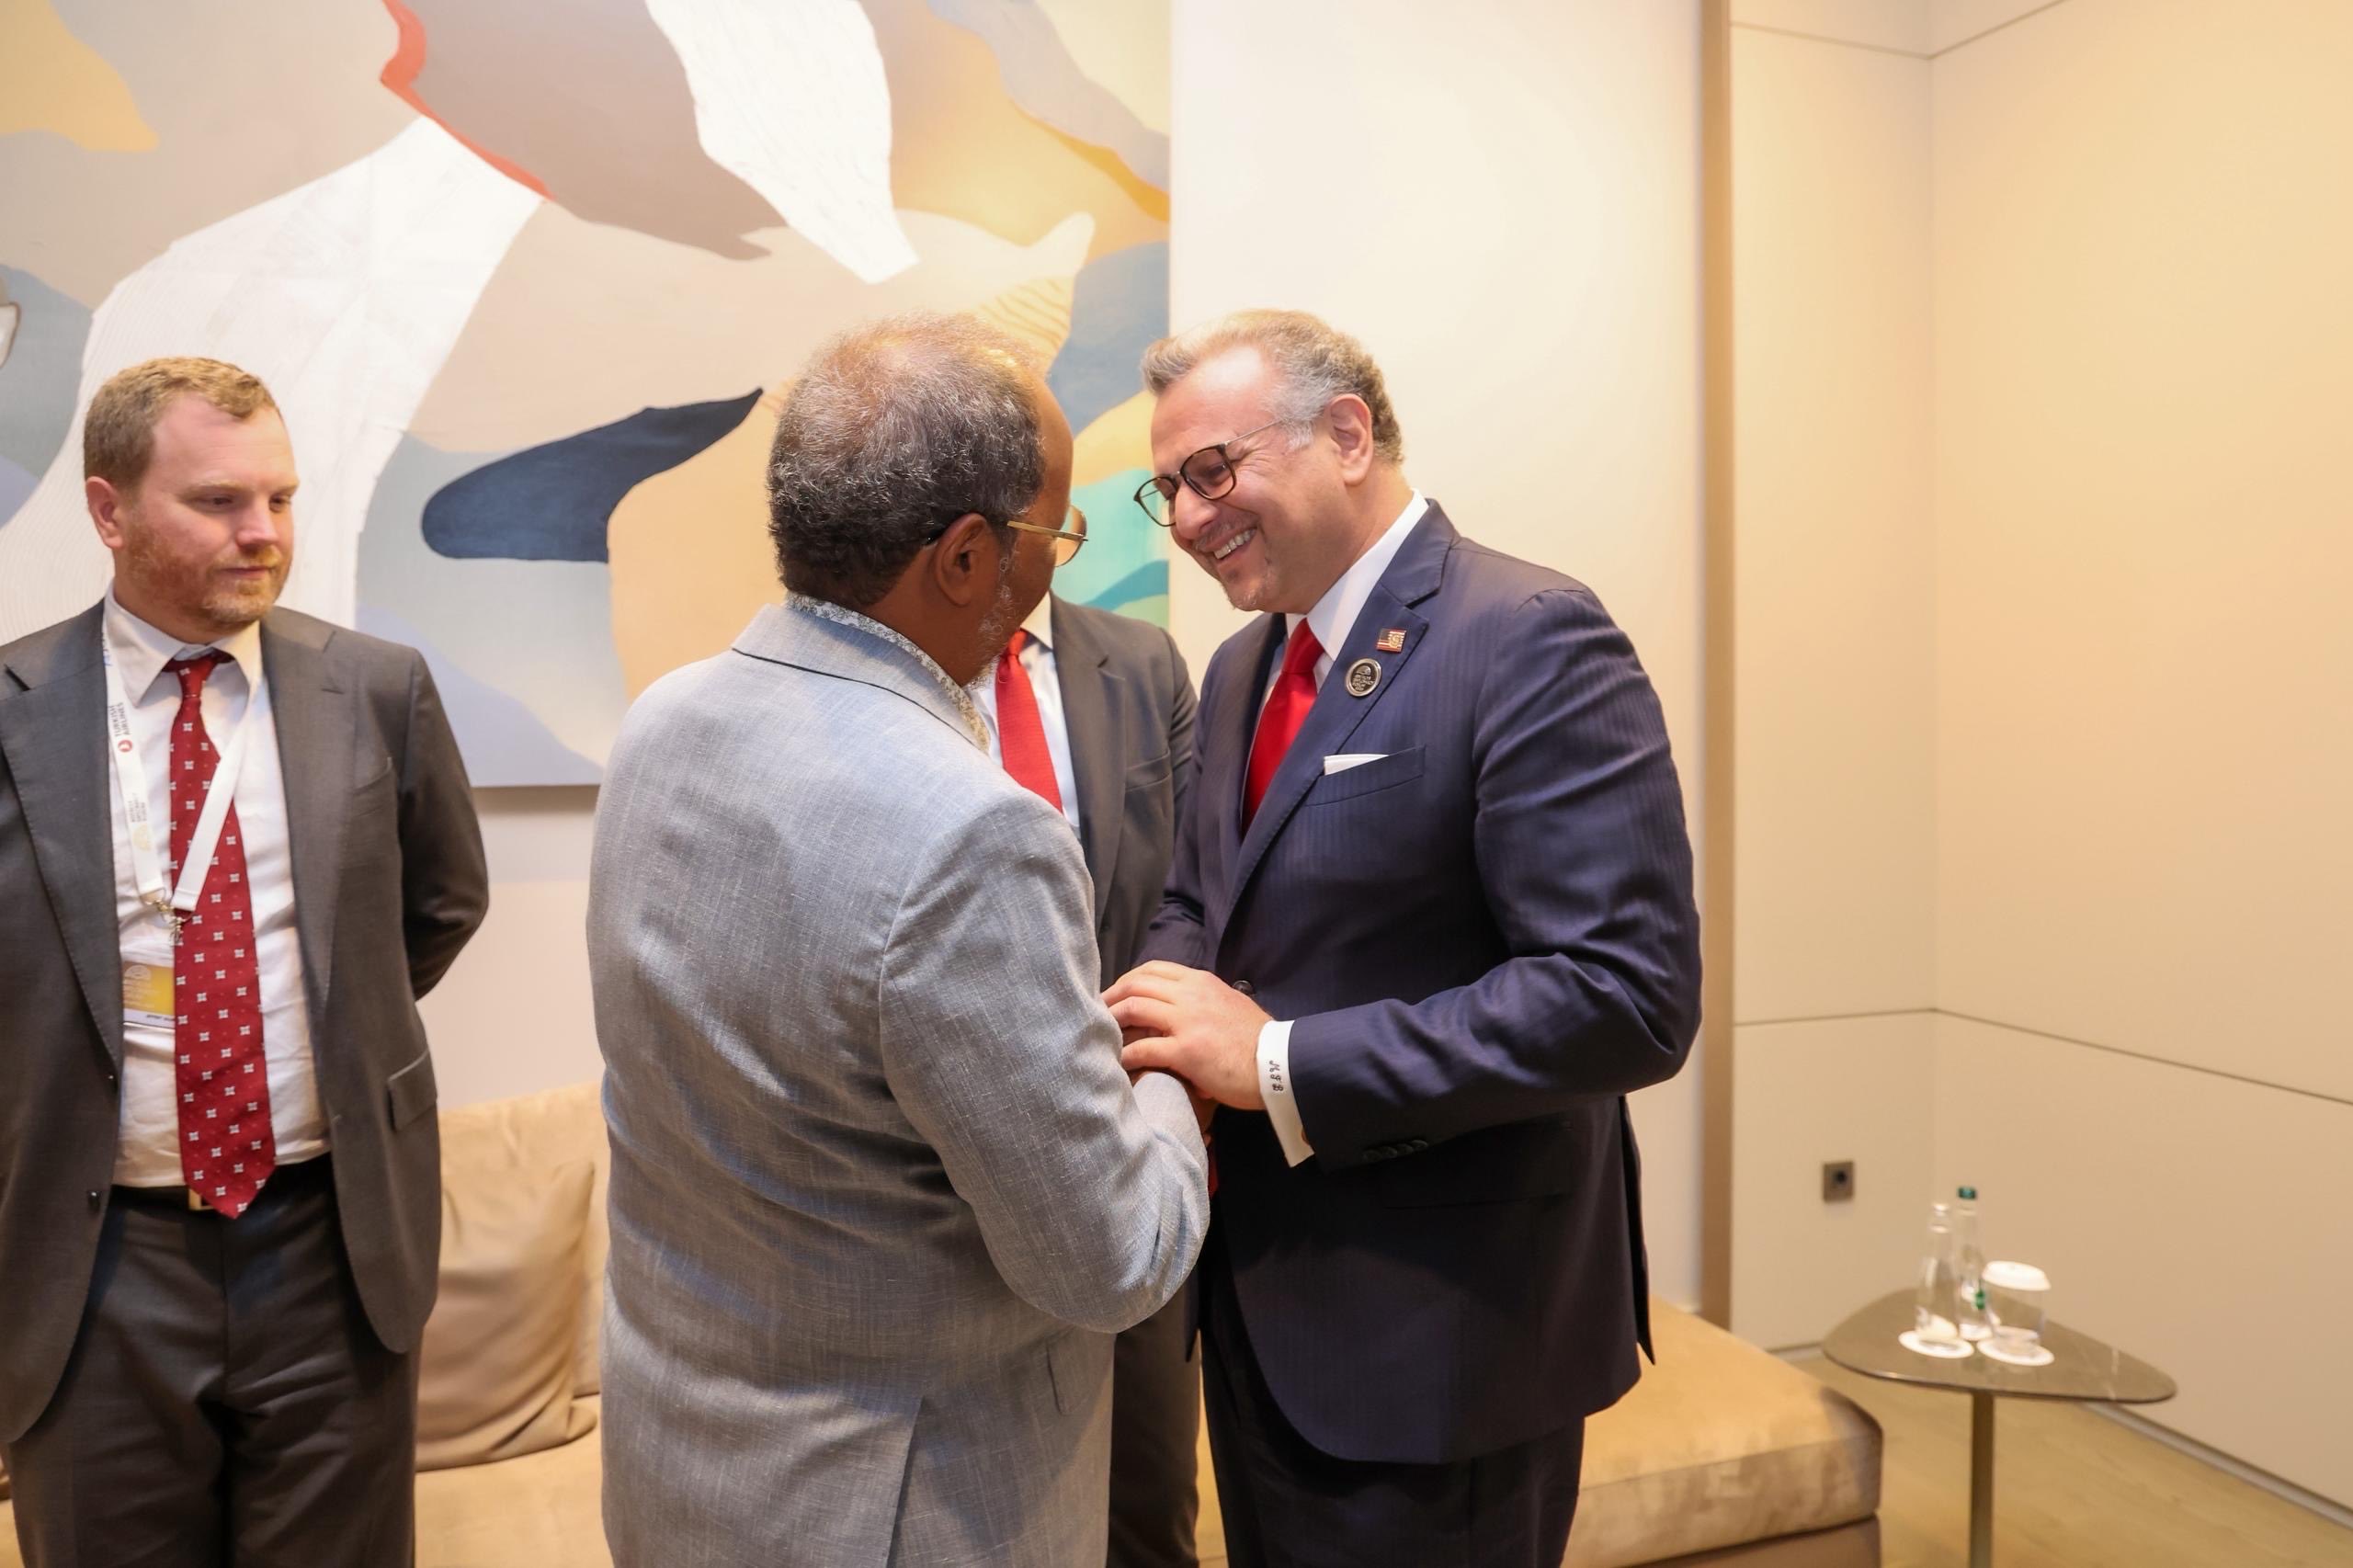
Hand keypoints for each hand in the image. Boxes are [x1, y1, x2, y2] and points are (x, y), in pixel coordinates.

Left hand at [1105, 961, 1269, 1110]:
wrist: (1278, 1063)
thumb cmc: (1257, 1039)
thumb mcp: (1230, 1004)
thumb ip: (1204, 1001)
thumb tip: (1186, 1009)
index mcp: (1201, 981)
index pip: (1153, 969)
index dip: (1127, 979)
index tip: (1116, 994)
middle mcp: (1190, 995)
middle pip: (1137, 984)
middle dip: (1111, 997)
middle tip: (1097, 1013)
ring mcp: (1186, 1022)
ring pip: (1134, 1008)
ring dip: (1112, 1020)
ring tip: (1100, 1034)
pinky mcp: (1185, 1051)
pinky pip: (1143, 1047)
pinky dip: (1125, 1054)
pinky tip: (1117, 1062)